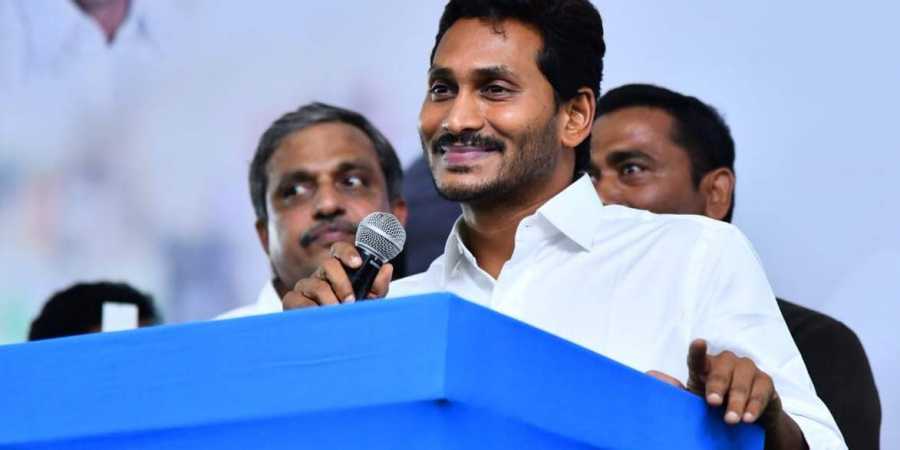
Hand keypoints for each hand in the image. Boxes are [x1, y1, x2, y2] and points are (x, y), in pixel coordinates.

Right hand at [281, 242, 392, 309]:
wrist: (332, 342)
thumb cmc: (350, 318)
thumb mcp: (368, 303)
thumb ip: (378, 286)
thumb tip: (386, 268)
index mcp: (338, 272)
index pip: (339, 251)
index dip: (347, 252)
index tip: (357, 263)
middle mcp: (321, 276)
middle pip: (328, 264)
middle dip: (343, 283)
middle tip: (351, 301)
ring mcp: (305, 287)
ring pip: (316, 285)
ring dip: (330, 301)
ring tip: (337, 314)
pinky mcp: (292, 301)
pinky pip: (300, 300)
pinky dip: (312, 310)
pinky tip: (320, 318)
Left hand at [648, 339, 807, 449]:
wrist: (746, 417)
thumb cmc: (716, 404)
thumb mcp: (696, 401)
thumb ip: (682, 393)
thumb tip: (659, 382)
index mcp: (705, 366)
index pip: (698, 357)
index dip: (697, 350)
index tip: (698, 343)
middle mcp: (726, 362)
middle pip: (721, 370)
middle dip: (717, 387)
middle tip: (712, 403)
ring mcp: (747, 369)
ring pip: (742, 381)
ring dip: (736, 401)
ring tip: (731, 419)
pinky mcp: (765, 381)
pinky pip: (761, 391)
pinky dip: (754, 406)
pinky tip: (748, 418)